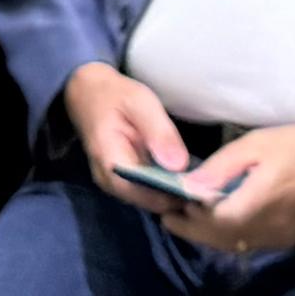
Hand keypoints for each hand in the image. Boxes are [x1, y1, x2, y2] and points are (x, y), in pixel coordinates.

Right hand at [63, 62, 194, 217]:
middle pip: (149, 202)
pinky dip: (165, 188)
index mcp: (111, 163)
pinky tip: (183, 178)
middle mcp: (110, 182)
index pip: (145, 194)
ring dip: (173, 195)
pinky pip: (146, 193)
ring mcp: (114, 185)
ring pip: (149, 201)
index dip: (174, 195)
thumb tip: (179, 166)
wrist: (87, 93)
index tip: (202, 188)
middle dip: (177, 198)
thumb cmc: (115, 95)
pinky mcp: (122, 181)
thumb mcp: (140, 103)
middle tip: (207, 187)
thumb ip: (159, 133)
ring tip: (199, 183)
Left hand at [161, 120, 294, 257]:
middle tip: (171, 219)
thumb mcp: (257, 145)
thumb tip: (187, 188)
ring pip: (236, 245)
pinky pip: (252, 243)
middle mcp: (269, 229)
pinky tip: (222, 222)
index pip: (213, 223)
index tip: (167, 210)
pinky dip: (231, 236)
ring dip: (210, 236)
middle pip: (222, 240)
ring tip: (190, 221)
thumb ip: (221, 168)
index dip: (189, 220)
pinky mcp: (290, 240)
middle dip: (194, 232)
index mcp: (259, 203)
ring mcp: (281, 238)